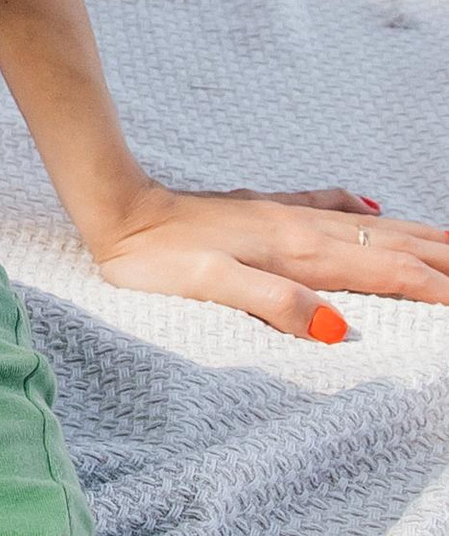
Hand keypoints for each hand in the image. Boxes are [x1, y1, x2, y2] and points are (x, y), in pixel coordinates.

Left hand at [90, 179, 448, 340]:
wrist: (119, 210)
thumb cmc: (156, 258)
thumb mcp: (211, 287)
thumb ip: (274, 304)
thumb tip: (337, 328)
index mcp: (299, 253)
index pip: (388, 274)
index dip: (436, 290)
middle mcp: (303, 230)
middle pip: (393, 246)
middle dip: (444, 260)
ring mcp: (286, 215)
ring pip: (371, 226)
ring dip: (418, 237)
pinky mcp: (265, 208)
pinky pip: (331, 207)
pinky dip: (363, 212)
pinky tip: (372, 208)